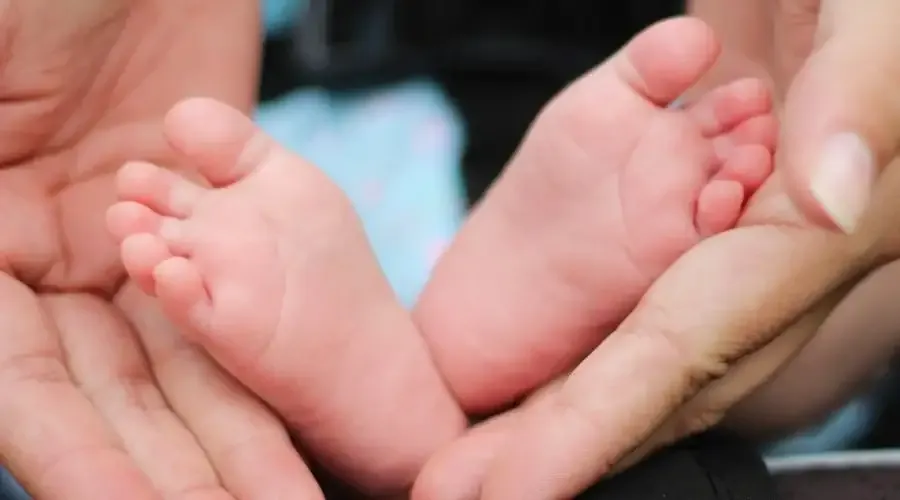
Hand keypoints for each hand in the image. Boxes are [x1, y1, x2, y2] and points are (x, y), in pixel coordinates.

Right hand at [0, 1, 324, 497]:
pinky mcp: (210, 206)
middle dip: (175, 467)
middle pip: (116, 392)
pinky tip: (294, 409)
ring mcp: (133, 237)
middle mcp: (52, 260)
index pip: (25, 384)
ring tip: (287, 494)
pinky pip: (236, 285)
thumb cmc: (34, 0)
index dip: (75, 456)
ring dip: (232, 430)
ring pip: (186, 354)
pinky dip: (257, 343)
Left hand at [412, 2, 899, 495]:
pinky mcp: (700, 235)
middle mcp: (763, 269)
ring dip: (551, 423)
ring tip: (467, 473)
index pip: (684, 348)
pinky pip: (636, 322)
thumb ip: (859, 101)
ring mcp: (726, 258)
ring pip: (637, 365)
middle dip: (550, 454)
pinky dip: (578, 372)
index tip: (511, 491)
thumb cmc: (872, 0)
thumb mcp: (875, 22)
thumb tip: (824, 203)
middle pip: (646, 385)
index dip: (595, 429)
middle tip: (452, 497)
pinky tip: (526, 401)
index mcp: (806, 232)